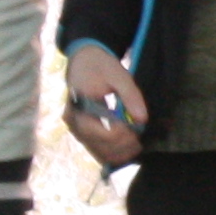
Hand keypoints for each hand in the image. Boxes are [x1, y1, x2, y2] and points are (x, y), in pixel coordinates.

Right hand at [65, 46, 147, 168]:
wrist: (83, 61)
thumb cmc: (100, 66)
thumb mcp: (118, 75)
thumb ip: (131, 96)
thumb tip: (142, 119)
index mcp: (78, 107)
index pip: (99, 132)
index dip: (120, 135)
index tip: (136, 129)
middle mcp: (73, 123)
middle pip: (98, 146)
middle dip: (122, 146)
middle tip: (139, 139)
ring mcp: (76, 130)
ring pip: (98, 153)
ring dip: (119, 153)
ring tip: (136, 144)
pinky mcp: (83, 134)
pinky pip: (97, 150)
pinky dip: (113, 153)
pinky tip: (128, 148)